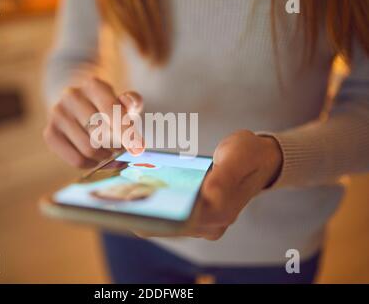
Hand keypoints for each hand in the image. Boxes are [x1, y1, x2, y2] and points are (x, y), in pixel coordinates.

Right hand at [43, 77, 143, 167]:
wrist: (76, 105)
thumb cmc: (107, 107)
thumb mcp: (122, 101)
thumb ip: (132, 102)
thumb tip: (129, 103)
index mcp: (93, 85)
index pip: (111, 110)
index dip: (127, 131)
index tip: (139, 149)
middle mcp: (72, 96)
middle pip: (100, 132)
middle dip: (116, 145)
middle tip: (121, 149)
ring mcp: (58, 114)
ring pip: (88, 148)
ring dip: (104, 155)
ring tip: (109, 152)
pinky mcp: (50, 132)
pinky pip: (76, 158)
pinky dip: (90, 163)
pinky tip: (96, 159)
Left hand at [137, 130, 281, 240]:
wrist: (261, 159)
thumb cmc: (249, 155)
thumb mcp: (237, 158)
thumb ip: (223, 178)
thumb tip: (209, 197)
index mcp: (219, 213)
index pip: (177, 221)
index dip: (152, 213)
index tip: (129, 199)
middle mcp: (211, 224)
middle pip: (169, 223)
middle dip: (145, 209)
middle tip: (120, 191)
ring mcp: (205, 222)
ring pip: (168, 219)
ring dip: (149, 206)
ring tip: (126, 188)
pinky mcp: (200, 215)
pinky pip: (173, 213)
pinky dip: (159, 202)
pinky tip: (143, 186)